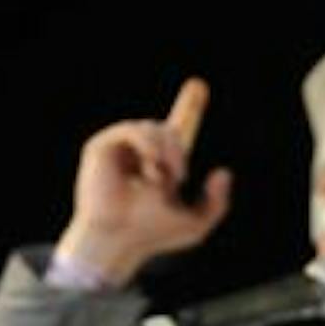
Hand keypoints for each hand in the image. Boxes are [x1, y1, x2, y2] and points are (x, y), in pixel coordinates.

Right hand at [53, 77, 231, 285]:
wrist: (119, 240)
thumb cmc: (152, 237)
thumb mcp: (196, 225)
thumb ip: (217, 203)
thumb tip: (223, 172)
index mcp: (164, 166)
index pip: (178, 130)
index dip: (190, 107)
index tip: (199, 85)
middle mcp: (142, 154)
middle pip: (169, 129)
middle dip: (177, 151)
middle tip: (177, 177)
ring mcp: (121, 150)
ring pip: (152, 128)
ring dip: (165, 150)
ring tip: (162, 178)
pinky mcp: (102, 147)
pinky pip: (131, 129)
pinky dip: (147, 144)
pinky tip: (150, 164)